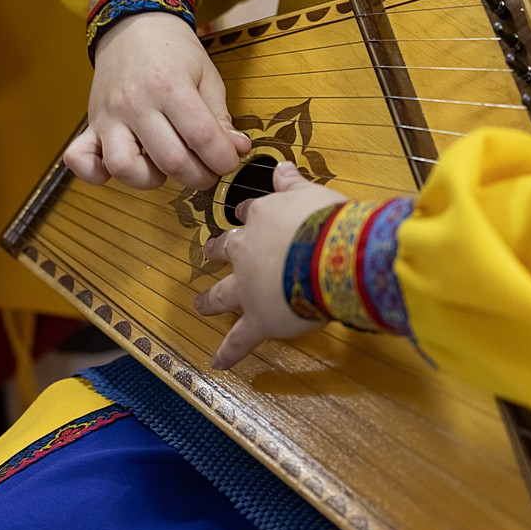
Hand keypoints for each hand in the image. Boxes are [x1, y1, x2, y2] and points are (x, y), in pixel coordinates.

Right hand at [64, 13, 251, 189]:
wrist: (134, 25)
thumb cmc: (174, 52)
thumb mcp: (206, 76)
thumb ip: (221, 117)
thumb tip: (237, 150)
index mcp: (170, 86)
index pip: (203, 138)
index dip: (224, 159)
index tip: (228, 160)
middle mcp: (136, 103)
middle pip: (171, 161)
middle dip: (199, 176)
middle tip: (207, 169)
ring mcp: (110, 116)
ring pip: (124, 168)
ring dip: (151, 179)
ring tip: (166, 167)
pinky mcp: (91, 125)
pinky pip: (79, 159)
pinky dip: (95, 173)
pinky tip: (122, 167)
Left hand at [195, 161, 346, 368]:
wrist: (331, 256)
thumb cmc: (328, 222)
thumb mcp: (311, 193)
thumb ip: (292, 182)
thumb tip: (281, 167)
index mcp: (262, 218)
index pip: (250, 213)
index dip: (246, 213)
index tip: (241, 212)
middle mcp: (248, 251)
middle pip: (226, 250)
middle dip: (215, 251)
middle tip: (206, 253)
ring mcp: (249, 287)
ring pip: (222, 294)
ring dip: (210, 300)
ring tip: (199, 305)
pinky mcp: (259, 319)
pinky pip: (240, 339)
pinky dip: (229, 351)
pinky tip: (217, 363)